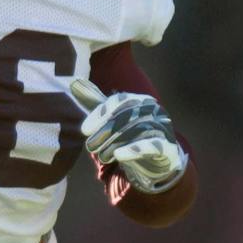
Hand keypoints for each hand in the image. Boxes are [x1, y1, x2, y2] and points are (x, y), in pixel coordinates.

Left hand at [70, 79, 187, 193]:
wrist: (157, 160)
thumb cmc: (131, 136)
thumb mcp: (112, 118)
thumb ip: (95, 102)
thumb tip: (74, 82)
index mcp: (140, 100)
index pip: (120, 100)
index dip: (100, 114)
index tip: (84, 130)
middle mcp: (153, 110)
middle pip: (127, 116)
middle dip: (105, 132)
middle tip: (90, 147)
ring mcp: (162, 128)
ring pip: (138, 131)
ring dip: (115, 143)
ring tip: (101, 156)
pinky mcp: (168, 147)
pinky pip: (152, 146)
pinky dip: (135, 150)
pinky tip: (119, 156)